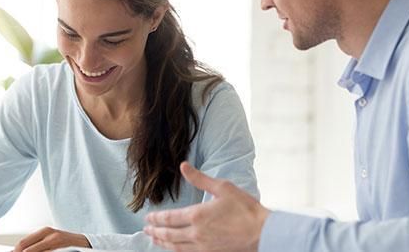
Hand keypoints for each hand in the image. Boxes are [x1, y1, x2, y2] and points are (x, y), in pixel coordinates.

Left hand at [13, 227, 90, 251]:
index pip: (23, 242)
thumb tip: (20, 250)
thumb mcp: (51, 241)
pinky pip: (44, 251)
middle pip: (24, 245)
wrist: (84, 242)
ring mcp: (54, 239)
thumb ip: (38, 245)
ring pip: (32, 249)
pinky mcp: (59, 244)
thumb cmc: (67, 243)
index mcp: (44, 232)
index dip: (15, 250)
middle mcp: (48, 233)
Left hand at [144, 162, 269, 251]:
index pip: (170, 218)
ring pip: (176, 247)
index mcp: (197, 215)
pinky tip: (173, 249)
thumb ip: (200, 178)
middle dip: (156, 231)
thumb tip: (183, 166)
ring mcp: (203, 246)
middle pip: (169, 234)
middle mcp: (196, 233)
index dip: (157, 218)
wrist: (262, 232)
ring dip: (163, 243)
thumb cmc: (245, 208)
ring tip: (154, 239)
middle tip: (146, 229)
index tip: (148, 217)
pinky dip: (176, 251)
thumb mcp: (222, 187)